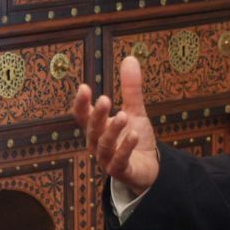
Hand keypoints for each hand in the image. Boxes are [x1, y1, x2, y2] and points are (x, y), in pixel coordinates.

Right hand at [72, 57, 158, 190]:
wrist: (147, 168)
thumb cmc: (134, 139)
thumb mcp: (134, 111)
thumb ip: (130, 89)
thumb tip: (130, 58)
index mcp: (97, 128)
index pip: (83, 115)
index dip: (81, 103)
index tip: (84, 88)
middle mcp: (97, 143)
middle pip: (92, 129)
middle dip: (97, 115)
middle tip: (104, 100)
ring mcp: (107, 159)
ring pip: (104, 145)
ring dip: (112, 130)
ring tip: (124, 116)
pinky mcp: (120, 171)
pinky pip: (119, 160)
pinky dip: (125, 148)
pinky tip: (134, 135)